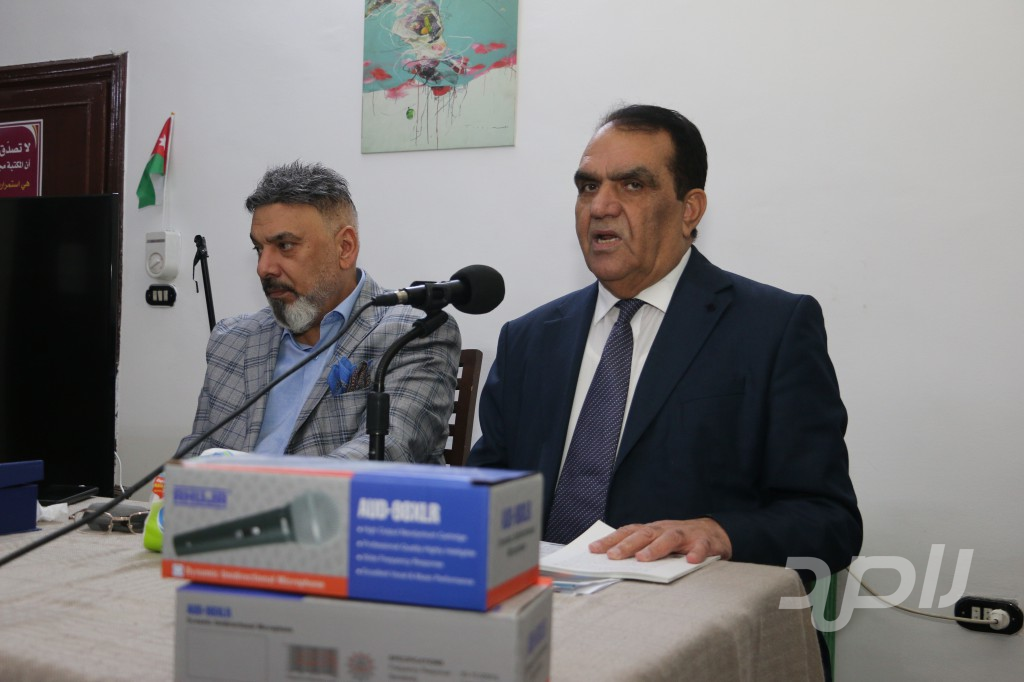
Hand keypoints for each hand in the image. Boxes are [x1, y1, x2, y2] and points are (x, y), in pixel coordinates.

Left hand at [588, 518, 732, 563]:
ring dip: (655, 548)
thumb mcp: (658, 542)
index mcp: (652, 530)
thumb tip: (613, 562)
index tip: (593, 550)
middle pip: (644, 534)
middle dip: (627, 545)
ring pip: (669, 538)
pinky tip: (690, 561)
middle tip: (613, 557)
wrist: (715, 532)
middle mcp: (665, 529)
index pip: (627, 532)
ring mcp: (685, 534)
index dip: (610, 540)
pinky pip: (701, 547)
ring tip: (643, 558)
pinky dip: (696, 553)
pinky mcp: (705, 541)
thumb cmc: (680, 541)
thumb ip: (641, 549)